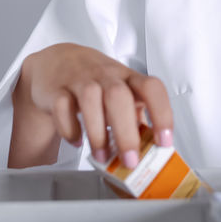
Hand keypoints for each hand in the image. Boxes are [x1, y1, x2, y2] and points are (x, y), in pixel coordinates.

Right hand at [16, 42, 173, 168]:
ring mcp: (80, 79)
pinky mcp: (57, 88)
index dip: (161, 113)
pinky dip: (69, 129)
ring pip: (90, 98)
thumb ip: (135, 116)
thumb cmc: (97, 80)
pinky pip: (61, 106)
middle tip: (129, 160)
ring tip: (102, 157)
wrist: (59, 61)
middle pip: (119, 96)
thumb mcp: (122, 92)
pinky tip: (76, 140)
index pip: (151, 87)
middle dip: (126, 133)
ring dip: (98, 134)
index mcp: (128, 78)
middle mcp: (106, 75)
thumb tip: (150, 151)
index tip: (164, 141)